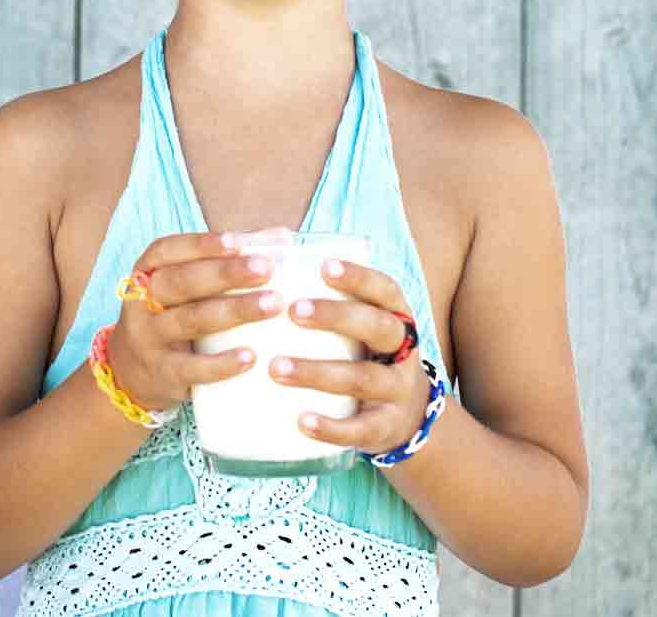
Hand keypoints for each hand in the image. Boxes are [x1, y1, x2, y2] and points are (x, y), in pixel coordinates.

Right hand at [105, 229, 283, 413]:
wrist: (131, 372)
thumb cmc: (174, 315)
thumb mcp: (187, 286)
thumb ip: (228, 260)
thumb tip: (280, 238)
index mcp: (148, 271)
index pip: (167, 250)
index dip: (201, 245)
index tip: (237, 241)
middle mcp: (143, 301)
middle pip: (181, 282)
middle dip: (225, 274)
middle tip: (265, 269)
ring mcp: (149, 337)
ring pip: (189, 320)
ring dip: (233, 311)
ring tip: (272, 305)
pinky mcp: (161, 372)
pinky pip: (190, 367)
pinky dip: (221, 363)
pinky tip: (251, 356)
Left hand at [269, 259, 431, 454]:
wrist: (401, 414)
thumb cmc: (357, 350)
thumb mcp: (352, 322)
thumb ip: (319, 291)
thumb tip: (268, 242)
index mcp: (393, 315)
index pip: (384, 289)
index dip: (358, 276)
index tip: (323, 267)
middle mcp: (403, 349)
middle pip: (378, 327)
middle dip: (336, 317)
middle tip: (292, 311)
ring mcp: (398, 389)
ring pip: (365, 378)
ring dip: (319, 372)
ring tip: (276, 368)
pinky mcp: (386, 427)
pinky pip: (363, 429)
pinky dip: (332, 426)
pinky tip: (301, 420)